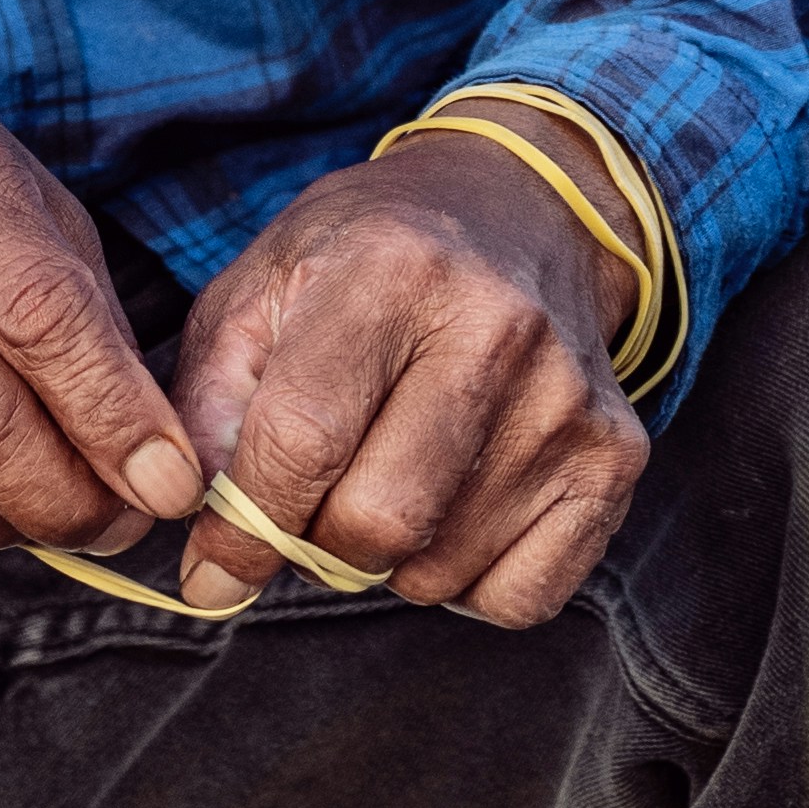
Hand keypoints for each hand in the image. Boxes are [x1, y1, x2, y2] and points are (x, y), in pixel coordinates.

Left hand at [165, 136, 643, 629]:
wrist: (524, 211)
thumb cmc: (372, 257)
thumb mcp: (264, 285)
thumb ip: (208, 398)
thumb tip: (194, 518)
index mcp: (393, 271)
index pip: (302, 441)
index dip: (241, 527)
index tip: (212, 567)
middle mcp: (496, 330)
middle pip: (378, 521)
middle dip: (316, 544)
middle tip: (308, 509)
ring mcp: (567, 400)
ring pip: (439, 570)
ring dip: (387, 562)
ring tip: (386, 481)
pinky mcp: (614, 457)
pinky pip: (519, 596)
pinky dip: (466, 584)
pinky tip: (453, 511)